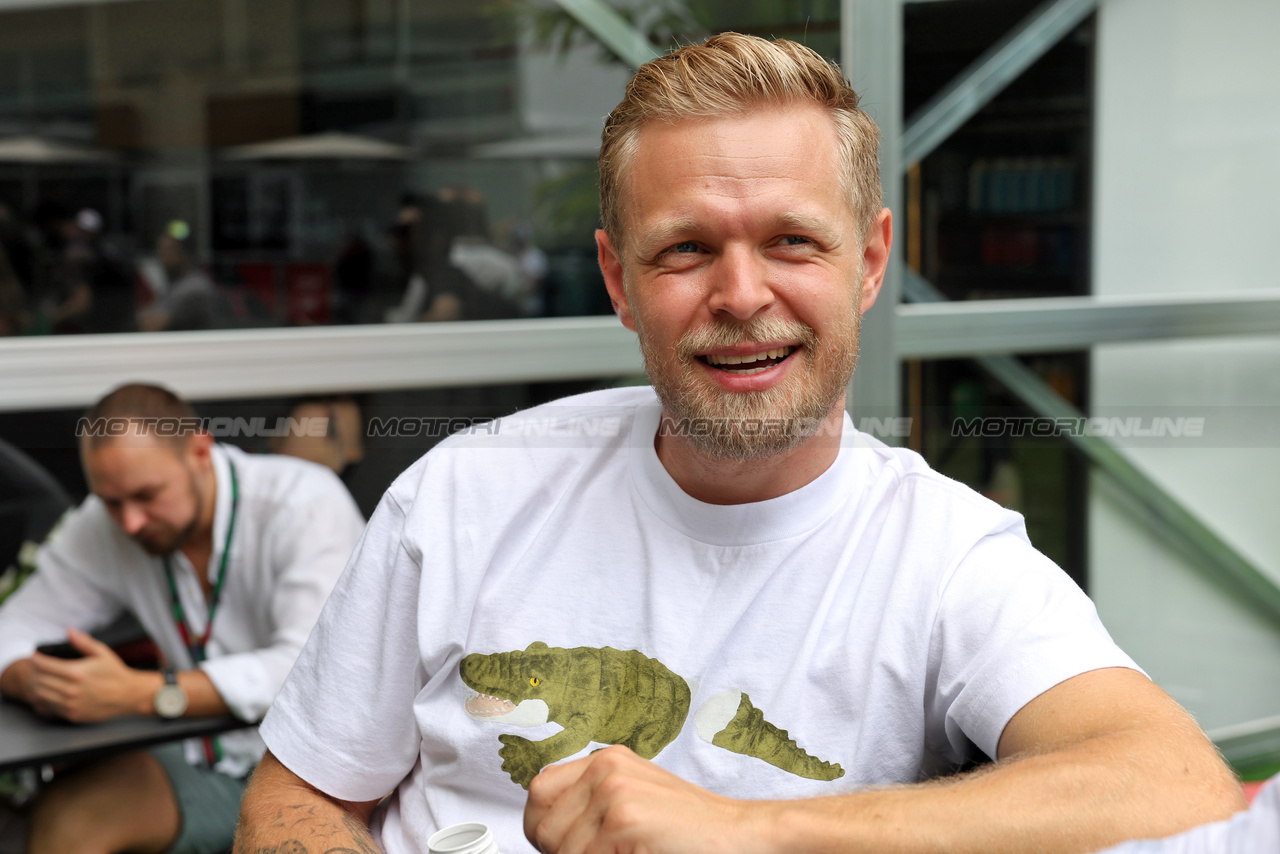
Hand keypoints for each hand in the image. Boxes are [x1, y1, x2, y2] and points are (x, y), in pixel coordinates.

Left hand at [28, 628, 154, 721]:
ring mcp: (70, 704)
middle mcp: (70, 690)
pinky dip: (46, 698)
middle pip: (39, 680)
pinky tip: (52, 691)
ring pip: (41, 694)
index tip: (35, 656)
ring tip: (42, 679)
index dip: (36, 659)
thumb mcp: (102, 652)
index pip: (43, 665)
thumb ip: (83, 642)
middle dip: (35, 672)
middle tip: (37, 667)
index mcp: (76, 672)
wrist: (129, 695)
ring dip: (38, 685)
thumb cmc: (116, 672)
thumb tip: (69, 631)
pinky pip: (50, 707)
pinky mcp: (72, 714)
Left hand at [524, 745, 767, 853]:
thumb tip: (547, 833)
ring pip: (561, 849)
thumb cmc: (693, 832)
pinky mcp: (624, 818)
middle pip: (541, 822)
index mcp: (606, 762)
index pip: (539, 791)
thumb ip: (592, 809)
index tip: (560, 847)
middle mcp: (605, 767)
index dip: (543, 827)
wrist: (742, 837)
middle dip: (559, 851)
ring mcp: (613, 791)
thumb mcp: (636, 806)